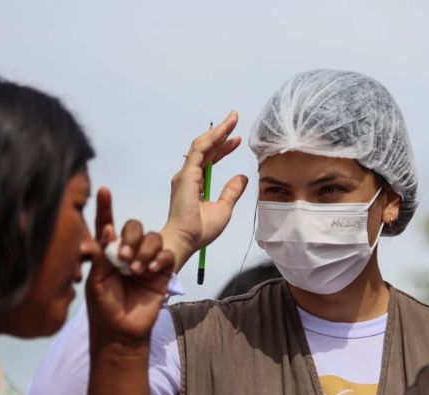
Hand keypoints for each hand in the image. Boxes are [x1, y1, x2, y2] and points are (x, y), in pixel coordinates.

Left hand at [86, 187, 174, 343]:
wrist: (121, 330)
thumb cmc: (103, 306)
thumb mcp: (96, 280)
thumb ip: (101, 255)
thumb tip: (108, 228)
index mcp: (107, 251)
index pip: (106, 224)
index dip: (105, 207)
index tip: (103, 191)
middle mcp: (127, 251)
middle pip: (134, 227)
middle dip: (130, 236)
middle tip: (123, 256)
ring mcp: (145, 260)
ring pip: (152, 238)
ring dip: (144, 249)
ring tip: (135, 269)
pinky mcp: (161, 272)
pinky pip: (166, 255)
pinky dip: (159, 259)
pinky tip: (150, 270)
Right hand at [159, 111, 248, 271]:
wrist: (187, 240)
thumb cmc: (200, 230)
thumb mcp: (224, 208)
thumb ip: (231, 191)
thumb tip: (242, 177)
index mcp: (195, 184)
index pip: (210, 160)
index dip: (224, 149)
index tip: (237, 140)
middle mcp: (188, 177)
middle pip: (206, 149)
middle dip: (221, 133)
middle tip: (235, 119)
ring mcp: (185, 175)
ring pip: (202, 146)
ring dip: (217, 132)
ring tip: (232, 120)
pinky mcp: (186, 175)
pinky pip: (199, 151)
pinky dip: (211, 140)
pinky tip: (223, 132)